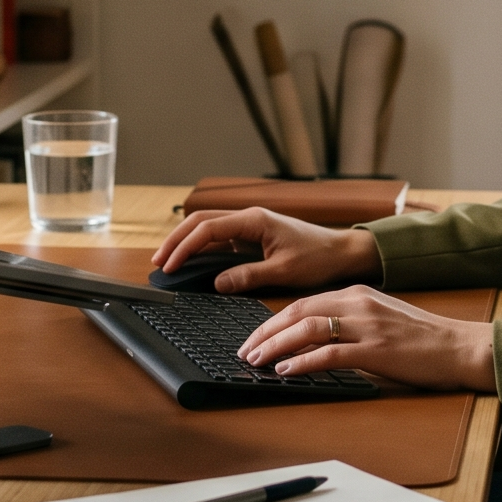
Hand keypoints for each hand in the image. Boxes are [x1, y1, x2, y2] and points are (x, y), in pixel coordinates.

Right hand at [150, 208, 380, 293]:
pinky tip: (191, 260)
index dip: (184, 246)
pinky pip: (220, 237)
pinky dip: (201, 246)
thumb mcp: (284, 270)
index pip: (208, 228)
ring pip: (208, 226)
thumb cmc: (319, 257)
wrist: (342, 251)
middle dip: (176, 239)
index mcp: (254, 220)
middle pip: (201, 221)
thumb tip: (218, 283)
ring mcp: (250, 225)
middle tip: (158, 262)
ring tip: (167, 260)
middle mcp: (249, 218)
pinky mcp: (253, 236)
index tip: (169, 265)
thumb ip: (249, 276)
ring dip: (186, 241)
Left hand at [239, 286, 495, 391]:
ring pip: (308, 329)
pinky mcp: (376, 350)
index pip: (303, 303)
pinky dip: (303, 362)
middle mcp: (358, 303)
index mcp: (357, 293)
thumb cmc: (423, 338)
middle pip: (297, 311)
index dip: (274, 321)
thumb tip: (313, 339)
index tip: (255, 337)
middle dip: (265, 332)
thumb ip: (349, 322)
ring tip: (257, 361)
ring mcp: (367, 325)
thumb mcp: (381, 318)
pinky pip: (330, 354)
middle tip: (245, 351)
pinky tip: (286, 371)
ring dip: (276, 346)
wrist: (460, 346)